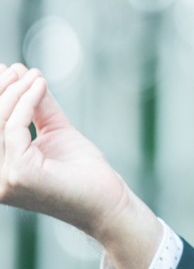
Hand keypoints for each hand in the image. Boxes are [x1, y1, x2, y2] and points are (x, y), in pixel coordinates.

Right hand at [0, 63, 160, 268]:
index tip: (6, 70)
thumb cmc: (82, 169)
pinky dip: (26, 102)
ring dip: (16, 92)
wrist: (108, 199)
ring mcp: (3, 180)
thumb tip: (16, 69)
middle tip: (16, 70)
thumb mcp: (53, 129)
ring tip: (34, 76)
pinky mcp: (19, 175)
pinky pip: (15, 128)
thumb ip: (35, 105)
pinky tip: (40, 87)